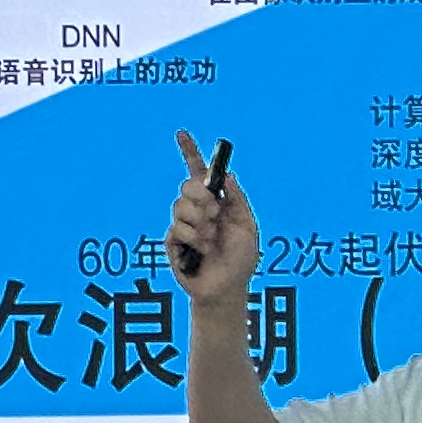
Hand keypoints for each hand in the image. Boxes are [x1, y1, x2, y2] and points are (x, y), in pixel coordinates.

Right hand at [165, 132, 258, 314]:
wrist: (227, 288)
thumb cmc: (241, 260)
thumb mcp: (248, 225)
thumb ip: (237, 199)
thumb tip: (226, 175)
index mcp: (216, 202)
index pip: (199, 173)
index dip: (190, 152)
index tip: (182, 133)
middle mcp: (198, 210)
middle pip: (187, 185)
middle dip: (200, 196)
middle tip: (214, 212)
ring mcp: (184, 225)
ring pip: (181, 206)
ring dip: (200, 222)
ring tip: (210, 240)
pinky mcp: (173, 242)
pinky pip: (177, 228)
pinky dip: (194, 238)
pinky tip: (202, 250)